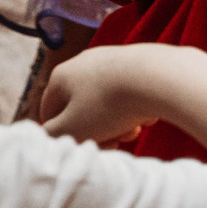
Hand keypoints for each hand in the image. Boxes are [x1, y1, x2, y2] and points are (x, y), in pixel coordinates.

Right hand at [38, 44, 202, 146]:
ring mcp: (108, 59)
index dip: (65, 136)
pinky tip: (147, 115)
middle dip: (97, 132)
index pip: (49, 112)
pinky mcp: (135, 61)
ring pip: (106, 103)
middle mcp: (81, 63)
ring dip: (117, 123)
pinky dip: (134, 108)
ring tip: (134, 131)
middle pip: (81, 109)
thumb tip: (47, 135)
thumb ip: (53, 135)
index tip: (86, 148)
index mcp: (60, 77)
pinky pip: (127, 92)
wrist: (159, 76)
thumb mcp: (74, 129)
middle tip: (115, 144)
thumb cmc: (110, 104)